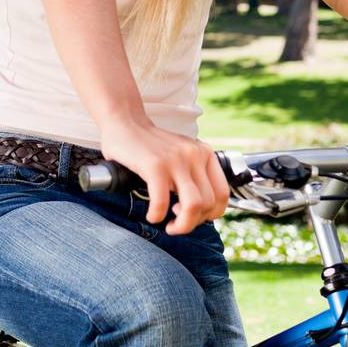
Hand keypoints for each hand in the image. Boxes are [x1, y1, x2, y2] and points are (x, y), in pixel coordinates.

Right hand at [99, 119, 229, 235]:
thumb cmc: (149, 145)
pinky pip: (162, 202)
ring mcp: (176, 159)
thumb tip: (199, 211)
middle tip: (177, 224)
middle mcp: (195, 155)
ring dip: (182, 225)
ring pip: (193, 206)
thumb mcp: (181, 155)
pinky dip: (157, 215)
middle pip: (209, 204)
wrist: (124, 121)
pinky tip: (152, 215)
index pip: (223, 194)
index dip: (212, 214)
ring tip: (169, 225)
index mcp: (204, 153)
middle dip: (193, 223)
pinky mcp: (155, 165)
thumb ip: (193, 175)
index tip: (195, 218)